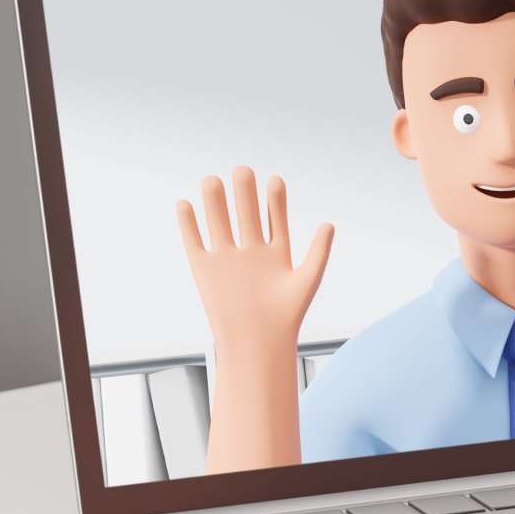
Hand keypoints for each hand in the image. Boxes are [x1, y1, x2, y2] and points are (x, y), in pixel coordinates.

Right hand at [175, 166, 334, 348]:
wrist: (259, 343)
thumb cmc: (287, 316)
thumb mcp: (307, 280)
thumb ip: (318, 251)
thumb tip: (329, 224)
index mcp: (276, 252)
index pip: (274, 217)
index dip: (274, 199)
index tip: (275, 180)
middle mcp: (251, 251)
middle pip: (245, 213)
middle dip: (244, 192)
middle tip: (243, 171)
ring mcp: (227, 258)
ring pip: (219, 222)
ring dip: (215, 202)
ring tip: (212, 179)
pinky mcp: (205, 269)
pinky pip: (194, 241)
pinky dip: (189, 224)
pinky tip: (185, 204)